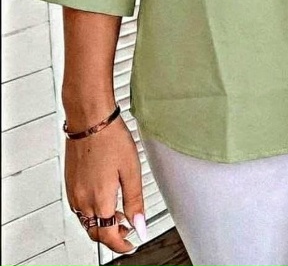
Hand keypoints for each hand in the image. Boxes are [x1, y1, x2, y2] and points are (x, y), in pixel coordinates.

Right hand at [65, 114, 146, 254]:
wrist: (90, 120)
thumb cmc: (110, 139)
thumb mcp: (132, 171)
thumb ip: (135, 201)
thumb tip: (140, 225)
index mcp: (100, 200)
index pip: (109, 236)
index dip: (122, 244)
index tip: (131, 243)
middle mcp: (83, 200)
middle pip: (95, 232)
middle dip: (112, 236)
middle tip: (127, 230)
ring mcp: (74, 192)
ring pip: (86, 222)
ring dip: (101, 224)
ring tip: (118, 213)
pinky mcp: (70, 183)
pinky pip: (79, 208)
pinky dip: (91, 212)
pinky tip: (102, 200)